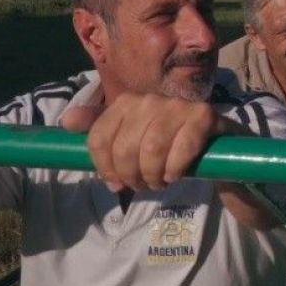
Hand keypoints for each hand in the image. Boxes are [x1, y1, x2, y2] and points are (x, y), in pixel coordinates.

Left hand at [60, 93, 244, 191]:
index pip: (100, 137)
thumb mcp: (133, 140)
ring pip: (152, 149)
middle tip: (142, 186)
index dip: (104, 167)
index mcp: (129, 101)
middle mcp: (152, 98)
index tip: (114, 183)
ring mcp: (180, 105)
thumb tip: (66, 121)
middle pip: (125, 146)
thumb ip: (101, 130)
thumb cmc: (171, 145)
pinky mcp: (205, 115)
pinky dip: (176, 168)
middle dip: (130, 175)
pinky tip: (177, 175)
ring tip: (158, 183)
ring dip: (153, 175)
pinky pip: (182, 148)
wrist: (220, 148)